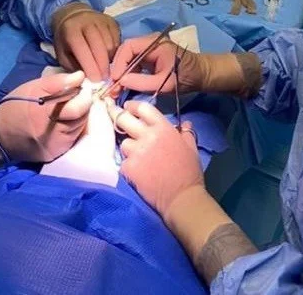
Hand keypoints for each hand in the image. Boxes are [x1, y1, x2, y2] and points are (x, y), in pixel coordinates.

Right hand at [0, 71, 91, 162]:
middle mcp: (52, 133)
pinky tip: (64, 122)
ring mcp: (55, 146)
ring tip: (68, 109)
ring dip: (79, 117)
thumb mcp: (34, 86)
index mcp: (46, 113)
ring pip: (79, 128)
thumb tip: (80, 77)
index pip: (78, 106)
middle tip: (76, 97)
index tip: (80, 88)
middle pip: (82, 118)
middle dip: (83, 105)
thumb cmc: (17, 105)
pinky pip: (72, 139)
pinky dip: (72, 129)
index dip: (83, 95)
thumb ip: (59, 81)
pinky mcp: (55, 154)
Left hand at [52, 4, 120, 81]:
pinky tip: (109, 59)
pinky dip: (115, 52)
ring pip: (111, 44)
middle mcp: (87, 22)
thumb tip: (88, 80)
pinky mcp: (112, 21)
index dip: (90, 67)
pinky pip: (117, 40)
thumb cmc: (67, 41)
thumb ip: (74, 67)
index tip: (95, 81)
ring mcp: (101, 20)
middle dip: (103, 66)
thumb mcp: (63, 55)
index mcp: (71, 30)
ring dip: (110, 60)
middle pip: (100, 47)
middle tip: (104, 80)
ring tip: (106, 70)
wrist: (73, 17)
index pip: (83, 50)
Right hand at [110, 34, 205, 93]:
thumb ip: (142, 82)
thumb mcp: (164, 83)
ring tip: (117, 88)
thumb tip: (121, 81)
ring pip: (128, 57)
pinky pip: (134, 62)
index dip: (119, 63)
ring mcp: (149, 48)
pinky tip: (126, 85)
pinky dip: (128, 73)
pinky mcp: (149, 56)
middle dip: (118, 68)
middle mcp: (149, 42)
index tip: (116, 80)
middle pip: (126, 51)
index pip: (129, 47)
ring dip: (122, 72)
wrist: (200, 75)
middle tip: (113, 86)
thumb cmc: (185, 77)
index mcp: (154, 43)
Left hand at [111, 101, 202, 218]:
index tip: (127, 107)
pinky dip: (128, 166)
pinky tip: (137, 172)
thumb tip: (185, 124)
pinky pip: (123, 161)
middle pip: (123, 118)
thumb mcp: (191, 148)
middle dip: (116, 116)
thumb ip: (186, 133)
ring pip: (123, 142)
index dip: (132, 106)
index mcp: (163, 128)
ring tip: (136, 156)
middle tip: (111, 115)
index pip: (143, 108)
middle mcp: (148, 136)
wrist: (182, 197)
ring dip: (127, 147)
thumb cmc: (188, 172)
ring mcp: (136, 152)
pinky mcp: (129, 168)